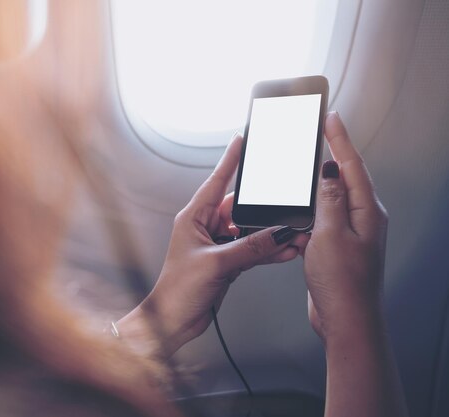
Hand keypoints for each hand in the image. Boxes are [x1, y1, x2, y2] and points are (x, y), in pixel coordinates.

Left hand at [118, 133, 306, 358]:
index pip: (216, 182)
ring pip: (249, 231)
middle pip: (240, 208)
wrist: (173, 321)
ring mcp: (216, 245)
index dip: (230, 161)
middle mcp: (205, 227)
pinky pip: (251, 249)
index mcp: (193, 217)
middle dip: (263, 210)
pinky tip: (284, 251)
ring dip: (269, 234)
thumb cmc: (177, 290)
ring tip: (291, 234)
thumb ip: (250, 248)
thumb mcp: (217, 264)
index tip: (242, 140)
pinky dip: (267, 251)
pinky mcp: (226, 262)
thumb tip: (278, 234)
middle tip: (285, 207)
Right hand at [303, 112, 388, 341]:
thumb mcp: (331, 235)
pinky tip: (297, 213)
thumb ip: (329, 201)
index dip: (340, 140)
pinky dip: (309, 212)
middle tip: (317, 133)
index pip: (351, 166)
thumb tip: (329, 171)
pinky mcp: (337, 246)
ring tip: (302, 171)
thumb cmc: (343, 284)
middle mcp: (362, 219)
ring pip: (331, 200)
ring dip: (315, 186)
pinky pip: (323, 220)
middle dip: (330, 154)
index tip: (330, 118)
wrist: (346, 321)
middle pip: (345, 178)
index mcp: (366, 212)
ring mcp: (350, 233)